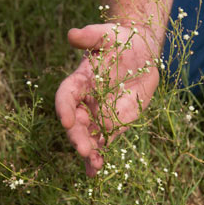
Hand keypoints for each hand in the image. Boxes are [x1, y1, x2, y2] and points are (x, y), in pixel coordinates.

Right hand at [55, 23, 158, 176]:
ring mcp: (100, 114)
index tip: (67, 120)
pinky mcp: (116, 123)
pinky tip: (98, 170)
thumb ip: (90, 35)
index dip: (64, 108)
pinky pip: (106, 141)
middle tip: (83, 149)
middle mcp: (86, 101)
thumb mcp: (107, 34)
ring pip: (90, 136)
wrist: (139, 53)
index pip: (66, 96)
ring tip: (94, 167)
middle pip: (76, 122)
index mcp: (80, 81)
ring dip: (90, 152)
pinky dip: (101, 155)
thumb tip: (72, 34)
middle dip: (78, 136)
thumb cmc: (120, 41)